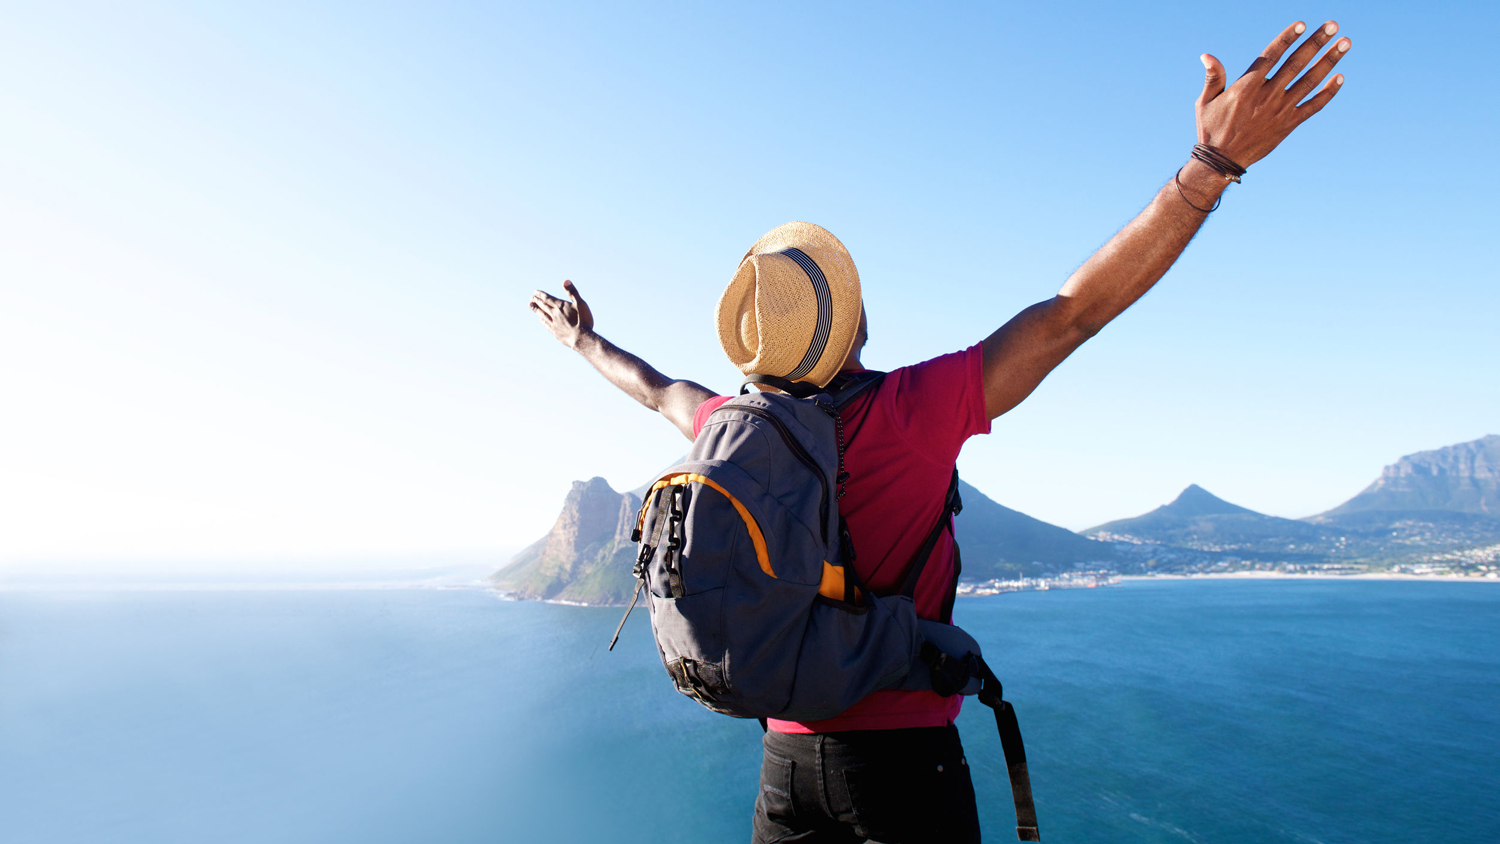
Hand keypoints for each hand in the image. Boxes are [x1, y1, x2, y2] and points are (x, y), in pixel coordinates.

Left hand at [529, 280, 594, 349]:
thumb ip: (572, 292)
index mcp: (560, 306)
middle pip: (543, 306)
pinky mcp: (555, 332)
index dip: (541, 295)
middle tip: (531, 298)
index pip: (548, 298)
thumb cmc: (583, 320)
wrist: (581, 338)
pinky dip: (543, 321)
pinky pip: (546, 325)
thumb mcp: (580, 303)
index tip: (535, 292)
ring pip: (542, 315)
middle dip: (537, 301)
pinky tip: (541, 320)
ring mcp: (554, 324)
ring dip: (536, 310)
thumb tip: (565, 281)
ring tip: (530, 306)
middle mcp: (554, 314)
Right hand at [1196, 20, 1351, 167]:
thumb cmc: (1211, 128)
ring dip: (1329, 60)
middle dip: (1317, 42)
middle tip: (1334, 25)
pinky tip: (1340, 77)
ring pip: (1310, 80)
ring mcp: (1280, 110)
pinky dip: (1328, 92)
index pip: (1271, 56)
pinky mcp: (1289, 124)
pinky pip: (1313, 106)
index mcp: (1246, 87)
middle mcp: (1267, 96)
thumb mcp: (1205, 102)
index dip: (1287, 39)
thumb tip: (1206, 56)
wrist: (1223, 161)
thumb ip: (1213, 77)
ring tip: (1345, 43)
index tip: (1302, 24)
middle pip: (1297, 63)